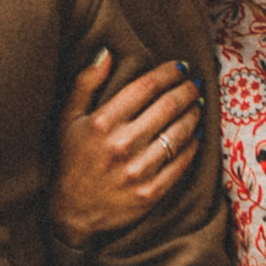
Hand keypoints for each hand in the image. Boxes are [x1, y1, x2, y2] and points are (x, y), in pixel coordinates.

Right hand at [49, 50, 202, 244]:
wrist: (72, 212)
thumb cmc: (71, 160)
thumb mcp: (68, 118)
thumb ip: (85, 83)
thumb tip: (107, 52)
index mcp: (102, 122)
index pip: (145, 87)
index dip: (168, 73)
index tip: (181, 67)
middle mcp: (121, 144)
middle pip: (167, 107)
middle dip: (187, 90)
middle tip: (195, 84)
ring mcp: (137, 170)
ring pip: (179, 133)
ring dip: (193, 115)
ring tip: (197, 105)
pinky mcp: (150, 192)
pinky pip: (181, 163)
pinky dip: (193, 145)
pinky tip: (196, 135)